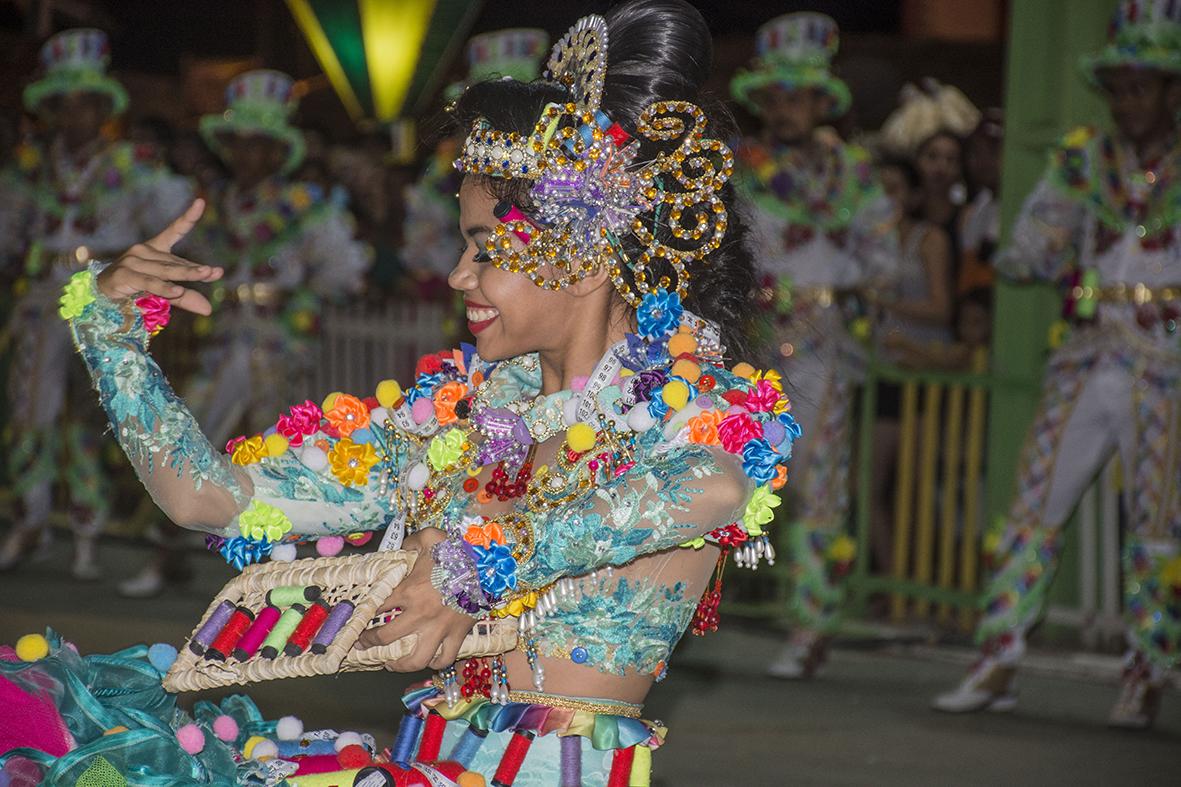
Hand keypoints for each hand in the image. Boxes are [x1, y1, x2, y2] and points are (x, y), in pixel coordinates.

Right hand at [96, 199, 223, 315]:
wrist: (101, 297)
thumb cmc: (134, 290)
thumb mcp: (163, 292)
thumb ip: (185, 297)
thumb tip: (208, 309)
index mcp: (155, 249)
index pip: (174, 231)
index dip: (187, 217)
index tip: (201, 202)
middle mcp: (144, 251)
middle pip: (175, 262)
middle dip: (196, 269)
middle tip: (214, 271)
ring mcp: (132, 261)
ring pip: (165, 272)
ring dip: (186, 274)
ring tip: (206, 274)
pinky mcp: (124, 275)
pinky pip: (149, 283)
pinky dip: (164, 288)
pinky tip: (178, 290)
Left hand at [355, 527, 476, 671]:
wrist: (489, 565)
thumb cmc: (458, 551)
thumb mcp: (431, 538)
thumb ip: (412, 541)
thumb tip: (403, 547)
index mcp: (409, 590)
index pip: (377, 607)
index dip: (363, 614)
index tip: (357, 619)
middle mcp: (420, 614)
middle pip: (386, 638)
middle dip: (369, 643)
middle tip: (363, 644)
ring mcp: (440, 628)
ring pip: (415, 659)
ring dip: (398, 665)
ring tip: (390, 664)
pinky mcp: (457, 635)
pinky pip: (444, 659)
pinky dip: (434, 663)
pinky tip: (427, 659)